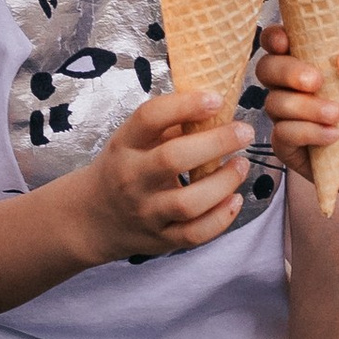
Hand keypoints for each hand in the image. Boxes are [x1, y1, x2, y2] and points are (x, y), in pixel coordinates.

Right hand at [68, 86, 252, 260]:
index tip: (216, 99)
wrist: (93, 217)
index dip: (184, 105)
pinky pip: (195, 234)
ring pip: (188, 203)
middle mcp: (132, 179)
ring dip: (223, 183)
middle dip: (216, 143)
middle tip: (244, 132)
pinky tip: (235, 199)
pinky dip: (221, 218)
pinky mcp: (161, 239)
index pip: (149, 118)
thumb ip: (168, 124)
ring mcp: (146, 212)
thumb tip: (216, 104)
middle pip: (173, 159)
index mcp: (124, 145)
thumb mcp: (133, 140)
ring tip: (242, 165)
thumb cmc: (124, 168)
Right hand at [258, 26, 338, 214]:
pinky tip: (333, 136)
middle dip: (287, 72)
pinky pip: (282, 134)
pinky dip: (308, 132)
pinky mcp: (288, 146)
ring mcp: (288, 117)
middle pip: (267, 69)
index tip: (284, 41)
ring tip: (337, 115)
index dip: (274, 37)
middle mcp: (294, 88)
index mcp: (312, 62)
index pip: (280, 42)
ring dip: (306, 108)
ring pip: (274, 103)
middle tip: (316, 82)